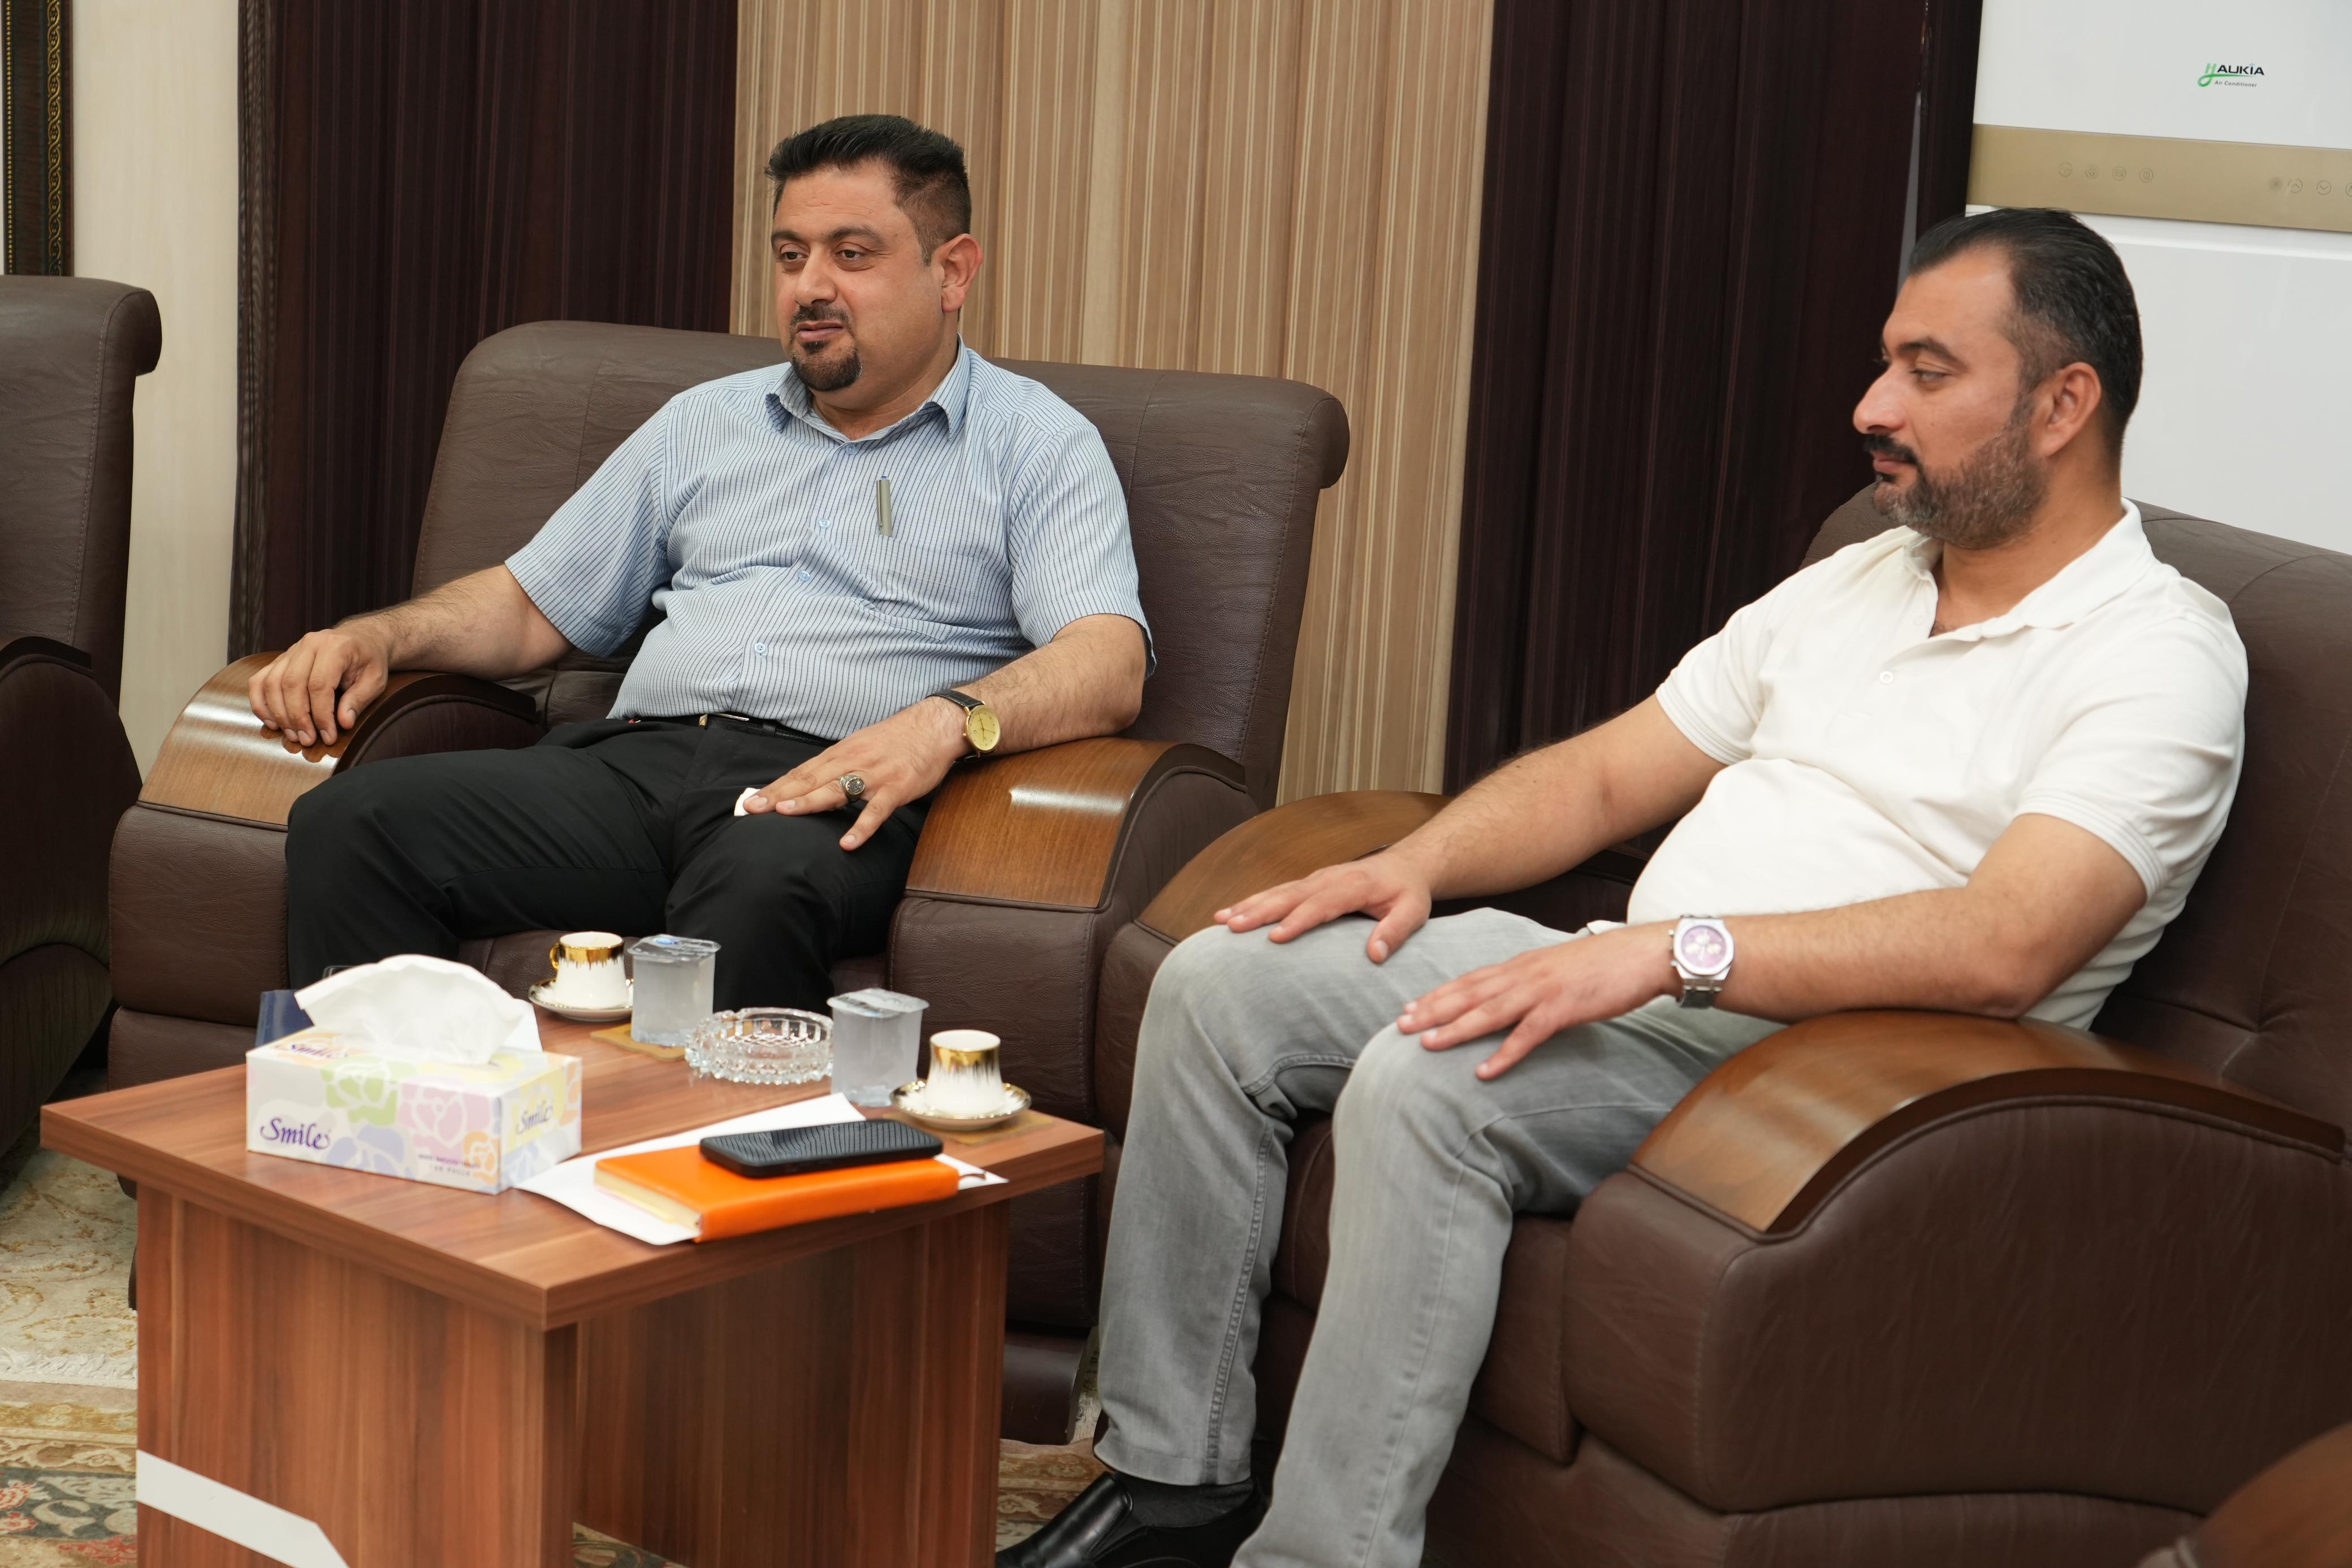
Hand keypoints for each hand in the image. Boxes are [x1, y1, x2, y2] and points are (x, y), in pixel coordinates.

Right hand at [247, 623, 394, 745]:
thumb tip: (344, 722)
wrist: (360, 638)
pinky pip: (260, 680)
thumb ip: (358, 700)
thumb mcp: (374, 680)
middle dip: (297, 717)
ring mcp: (291, 651)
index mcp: (334, 647)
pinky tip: (272, 722)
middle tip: (307, 740)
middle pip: (291, 684)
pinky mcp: (280, 659)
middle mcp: (308, 645)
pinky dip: (260, 703)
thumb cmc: (368, 660)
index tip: (328, 736)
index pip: (319, 685)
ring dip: (279, 714)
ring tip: (293, 735)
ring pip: (272, 683)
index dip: (321, 715)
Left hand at [741, 697, 967, 849]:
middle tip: (752, 808)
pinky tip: (847, 843)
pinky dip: (861, 827)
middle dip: (779, 795)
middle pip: (810, 780)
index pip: (801, 772)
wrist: (934, 727)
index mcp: (840, 754)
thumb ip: (836, 766)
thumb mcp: (860, 747)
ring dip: (809, 802)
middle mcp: (851, 762)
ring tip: (785, 813)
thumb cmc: (896, 740)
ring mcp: (873, 775)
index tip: (751, 801)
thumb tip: (810, 784)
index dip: (775, 787)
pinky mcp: (896, 788)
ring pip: (836, 790)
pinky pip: (876, 811)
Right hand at [1214, 849, 1435, 963]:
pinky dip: (1253, 901)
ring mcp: (1316, 879)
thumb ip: (1395, 932)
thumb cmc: (1408, 892)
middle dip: (1259, 911)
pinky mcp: (1309, 883)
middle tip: (1231, 926)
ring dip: (1249, 905)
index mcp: (1353, 885)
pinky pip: (1278, 892)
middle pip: (1289, 895)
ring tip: (1221, 920)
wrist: (1406, 865)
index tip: (1274, 938)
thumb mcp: (1414, 912)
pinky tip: (1232, 912)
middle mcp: (1329, 878)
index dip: (1297, 921)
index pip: (1321, 905)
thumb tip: (1375, 955)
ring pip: (1278, 892)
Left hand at [1398, 923, 1674, 1079]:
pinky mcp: (1564, 1008)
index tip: (1409, 1007)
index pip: (1471, 980)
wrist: (1642, 954)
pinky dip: (1505, 1053)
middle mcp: (1525, 974)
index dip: (1438, 994)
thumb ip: (1531, 982)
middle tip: (1400, 1026)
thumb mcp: (1558, 969)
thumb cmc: (1603, 965)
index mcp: (1522, 965)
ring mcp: (1543, 990)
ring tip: (1427, 1045)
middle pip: (1470, 993)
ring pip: (1490, 1011)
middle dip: (1433, 1010)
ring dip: (1456, 1029)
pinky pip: (1528, 1034)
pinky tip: (1484, 1071)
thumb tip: (1509, 998)